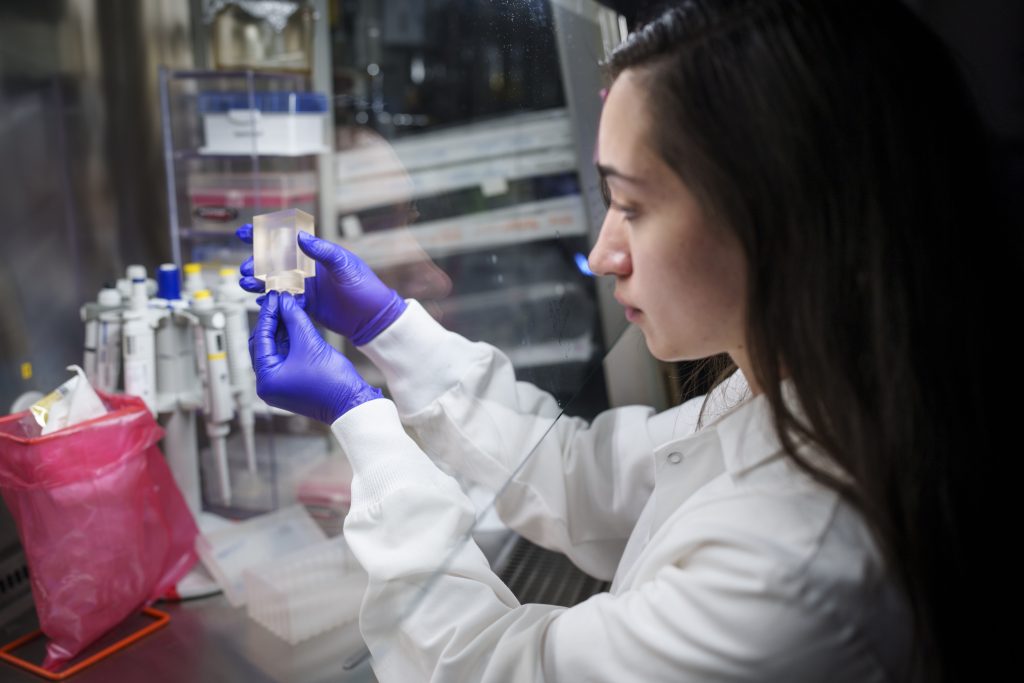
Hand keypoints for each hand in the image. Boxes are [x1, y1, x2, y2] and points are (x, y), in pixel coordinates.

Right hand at [237, 225, 406, 344]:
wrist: (374, 318)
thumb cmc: (366, 288)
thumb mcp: (345, 266)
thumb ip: (323, 252)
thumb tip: (300, 237)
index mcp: (317, 254)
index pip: (287, 239)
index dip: (264, 234)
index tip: (244, 232)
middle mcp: (309, 269)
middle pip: (275, 262)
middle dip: (256, 263)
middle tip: (245, 270)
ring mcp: (307, 287)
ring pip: (276, 282)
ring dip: (259, 282)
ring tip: (246, 284)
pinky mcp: (307, 305)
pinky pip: (284, 301)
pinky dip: (271, 300)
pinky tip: (259, 301)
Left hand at [249, 291, 382, 422]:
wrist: (352, 403)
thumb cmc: (332, 384)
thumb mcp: (310, 343)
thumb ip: (294, 318)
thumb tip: (285, 302)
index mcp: (266, 380)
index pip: (260, 339)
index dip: (268, 314)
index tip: (274, 297)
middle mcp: (268, 384)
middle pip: (264, 344)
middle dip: (273, 321)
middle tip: (280, 301)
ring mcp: (280, 385)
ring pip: (275, 349)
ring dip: (282, 329)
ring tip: (288, 308)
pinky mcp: (292, 382)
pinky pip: (285, 356)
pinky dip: (289, 340)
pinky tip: (295, 323)